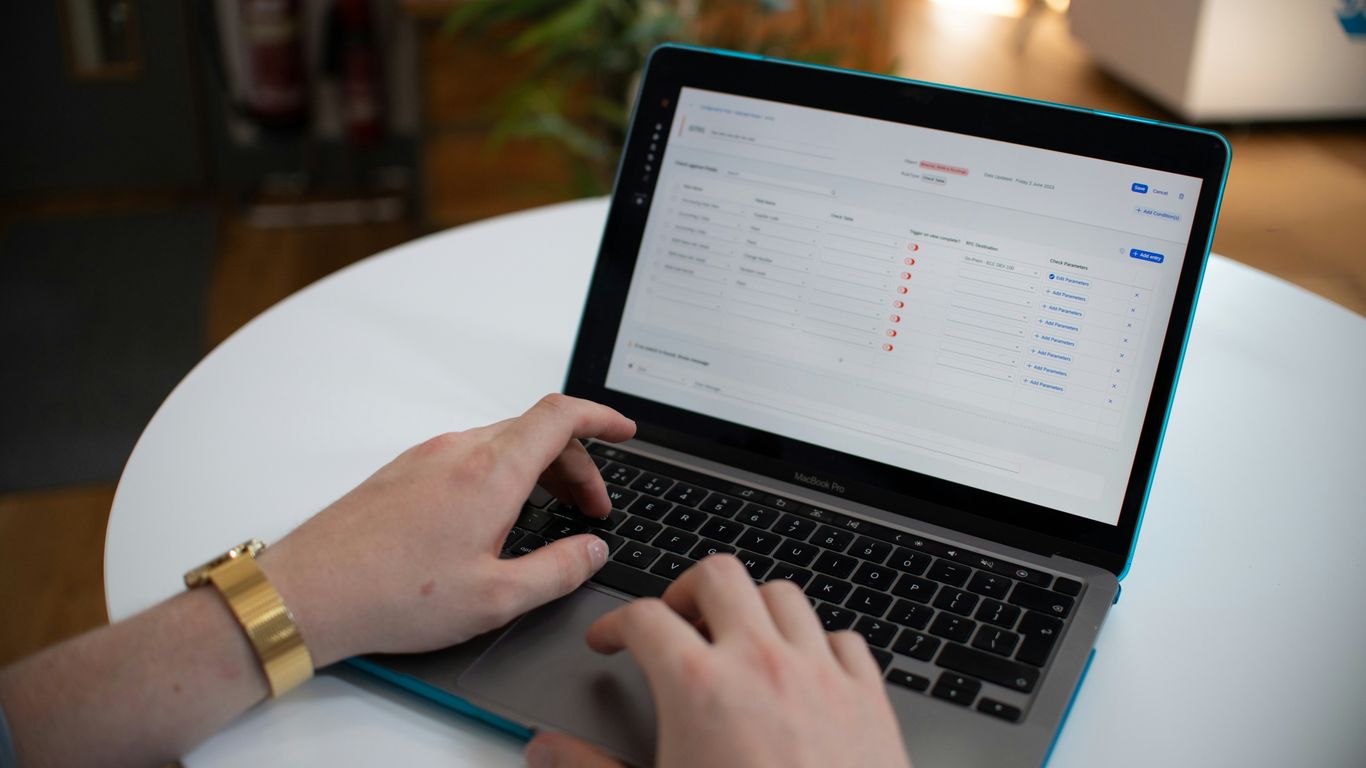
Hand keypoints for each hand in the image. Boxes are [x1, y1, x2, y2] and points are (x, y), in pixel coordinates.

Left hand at [257, 394, 635, 666]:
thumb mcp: (495, 598)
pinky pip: (470, 454)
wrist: (309, 591)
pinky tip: (499, 516)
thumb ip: (558, 571)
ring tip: (551, 514)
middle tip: (592, 507)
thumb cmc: (391, 594)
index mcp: (491, 472)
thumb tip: (592, 551)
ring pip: (503, 442)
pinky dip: (503, 473)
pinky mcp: (405, 471)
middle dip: (577, 462)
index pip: (561, 416)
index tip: (625, 432)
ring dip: (540, 468)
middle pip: (537, 430)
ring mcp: (427, 456)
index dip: (601, 418)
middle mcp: (459, 451)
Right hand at [525, 555, 912, 767]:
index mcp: (698, 688)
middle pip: (717, 577)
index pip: (644, 617)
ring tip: (737, 637)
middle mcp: (761, 665)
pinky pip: (844, 639)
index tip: (611, 640)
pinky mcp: (868, 699)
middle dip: (686, 591)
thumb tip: (548, 750)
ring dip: (754, 608)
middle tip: (674, 621)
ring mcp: (821, 676)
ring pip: (784, 595)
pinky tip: (804, 670)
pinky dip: (818, 643)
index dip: (615, 623)